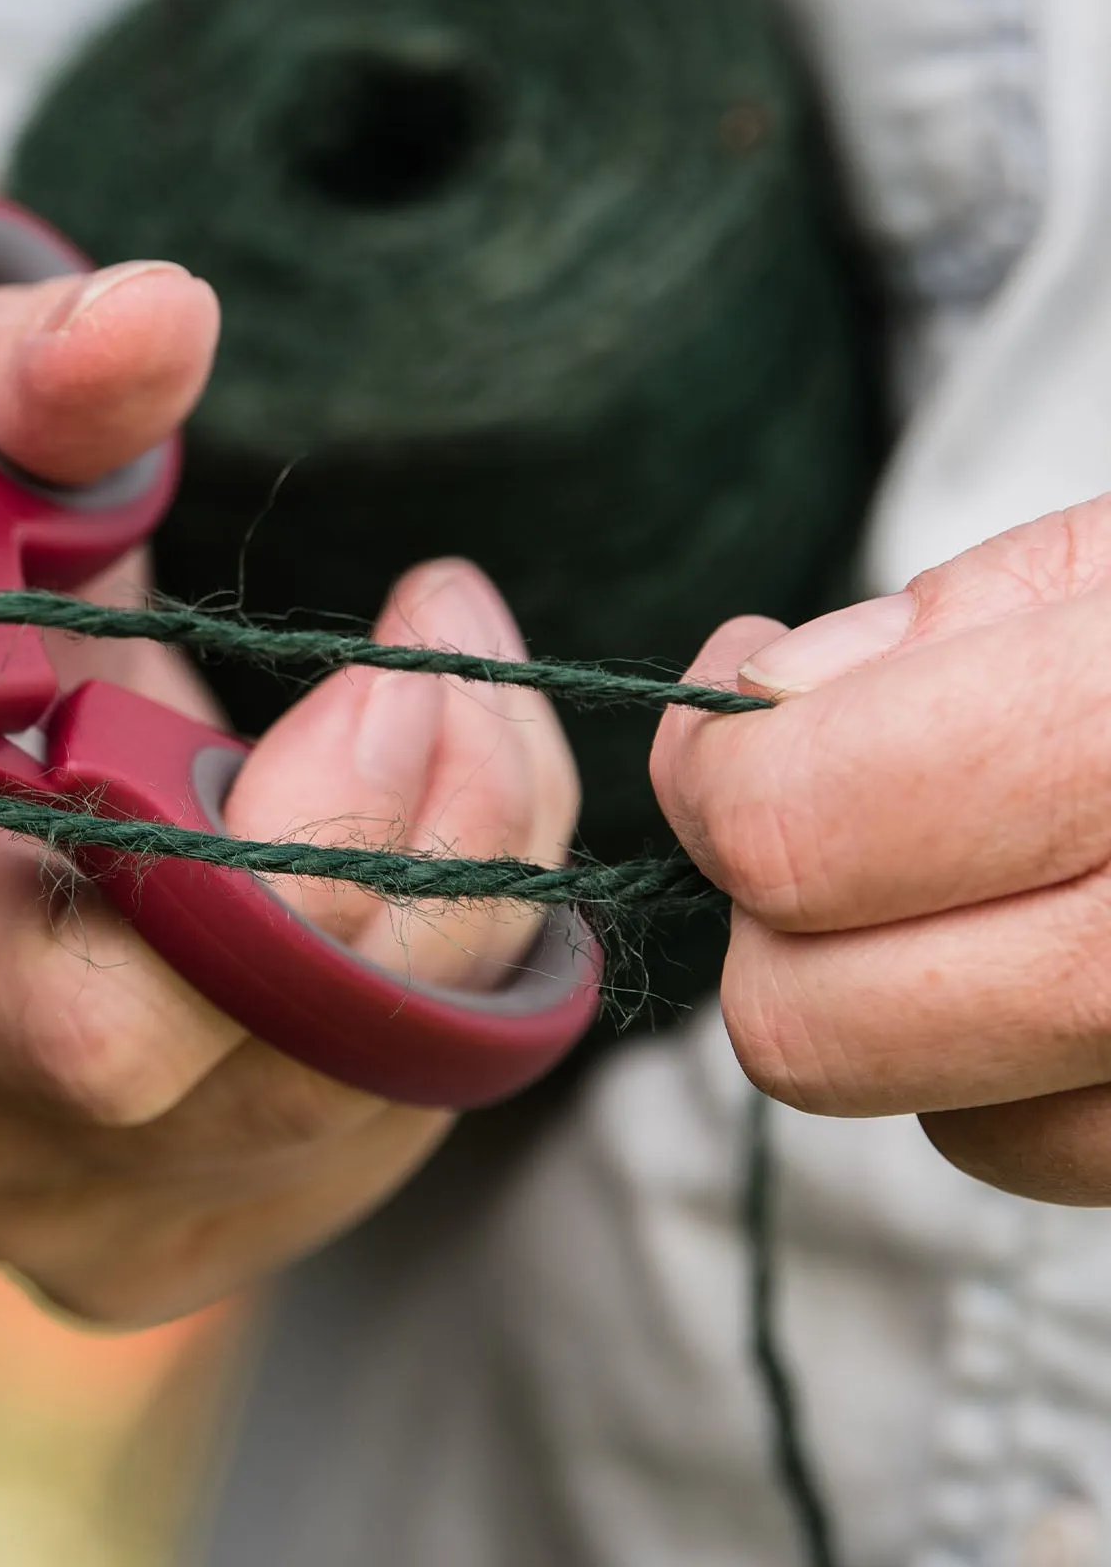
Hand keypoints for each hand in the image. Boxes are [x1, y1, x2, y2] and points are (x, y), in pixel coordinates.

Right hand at [0, 187, 577, 1322]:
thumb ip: (33, 368)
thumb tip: (155, 318)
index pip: (103, 1019)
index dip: (299, 860)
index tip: (392, 670)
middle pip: (276, 1070)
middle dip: (430, 846)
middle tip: (452, 655)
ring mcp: (43, 1204)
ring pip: (357, 1110)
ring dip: (464, 893)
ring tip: (440, 707)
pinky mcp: (151, 1231)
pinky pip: (369, 1136)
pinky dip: (434, 985)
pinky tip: (395, 841)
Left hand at [653, 495, 1110, 1204]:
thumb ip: (946, 627)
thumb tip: (763, 699)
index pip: (806, 833)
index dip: (714, 782)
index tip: (728, 732)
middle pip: (827, 1029)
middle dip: (773, 922)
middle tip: (823, 813)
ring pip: (950, 1126)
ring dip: (902, 1010)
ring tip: (983, 875)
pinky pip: (1074, 1160)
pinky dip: (1023, 1077)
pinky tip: (1078, 953)